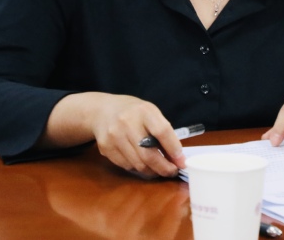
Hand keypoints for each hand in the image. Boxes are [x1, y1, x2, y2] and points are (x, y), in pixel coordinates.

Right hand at [43, 92, 186, 178]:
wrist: (102, 110)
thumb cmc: (133, 112)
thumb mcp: (150, 113)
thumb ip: (163, 131)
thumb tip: (176, 157)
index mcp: (144, 111)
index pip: (162, 132)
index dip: (173, 149)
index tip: (181, 161)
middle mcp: (127, 122)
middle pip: (148, 154)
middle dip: (164, 168)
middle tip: (172, 172)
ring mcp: (114, 136)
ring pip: (138, 164)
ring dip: (152, 171)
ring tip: (159, 169)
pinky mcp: (105, 148)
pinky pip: (126, 166)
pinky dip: (138, 168)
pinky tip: (142, 164)